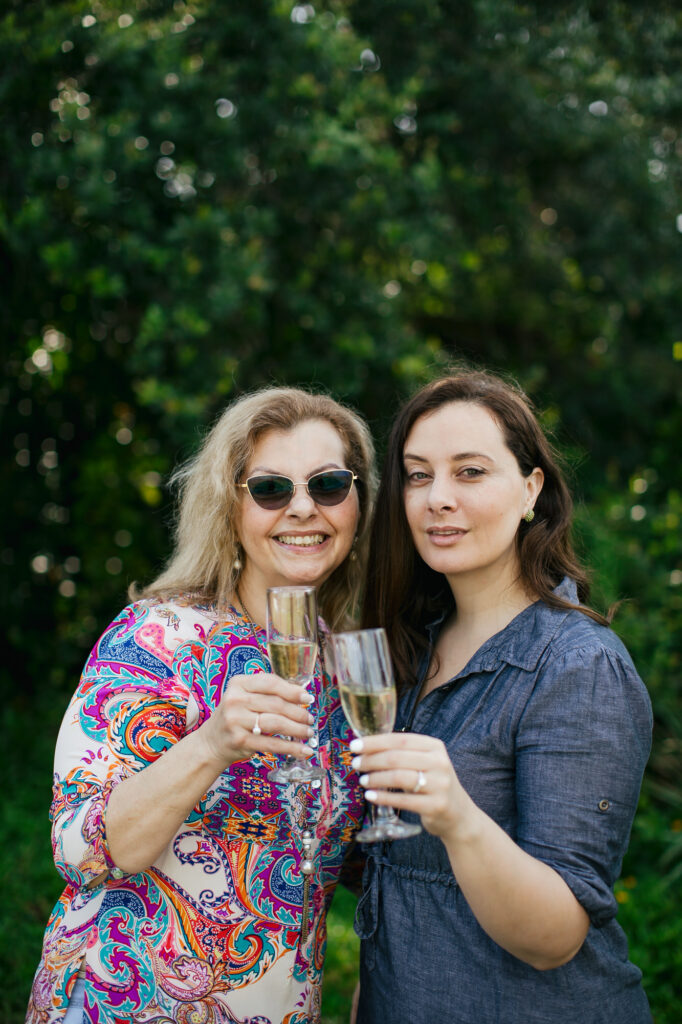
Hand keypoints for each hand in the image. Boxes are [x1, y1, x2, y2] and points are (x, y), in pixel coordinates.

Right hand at [198, 672, 314, 768]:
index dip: (292, 690)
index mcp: (238, 683)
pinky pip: (272, 743)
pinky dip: (291, 747)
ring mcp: (236, 720)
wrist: (211, 743)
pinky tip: (303, 750)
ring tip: (308, 732)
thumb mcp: (244, 697)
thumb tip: (301, 696)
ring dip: (297, 729)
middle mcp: (235, 700)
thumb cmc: (235, 717)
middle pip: (276, 704)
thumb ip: (267, 693)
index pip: (270, 682)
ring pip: (276, 723)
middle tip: (310, 718)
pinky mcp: (240, 740)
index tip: (307, 697)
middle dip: (298, 712)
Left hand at [350, 732, 471, 839]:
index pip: (400, 739)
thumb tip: (366, 747)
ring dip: (376, 778)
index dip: (375, 742)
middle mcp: (439, 763)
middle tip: (356, 764)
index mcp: (435, 747)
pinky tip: (370, 795)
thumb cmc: (433, 784)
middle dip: (371, 760)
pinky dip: (383, 797)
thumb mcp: (425, 763)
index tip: (355, 745)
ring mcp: (440, 785)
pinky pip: (403, 800)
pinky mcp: (436, 806)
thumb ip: (403, 754)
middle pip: (397, 757)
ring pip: (399, 777)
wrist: (459, 815)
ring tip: (362, 780)